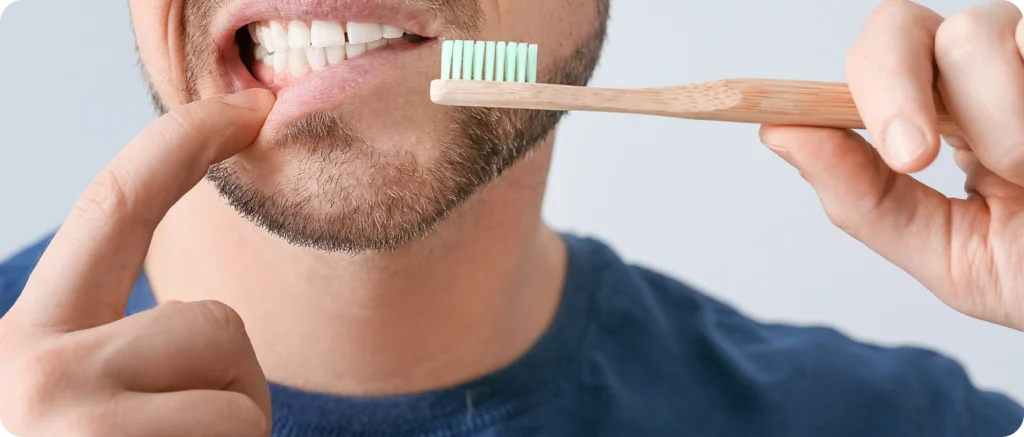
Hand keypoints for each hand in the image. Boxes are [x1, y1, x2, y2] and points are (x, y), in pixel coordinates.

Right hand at [0, 89, 274, 435]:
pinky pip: (242, 430)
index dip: (184, 144)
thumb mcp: (68, 416)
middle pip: (211, 318)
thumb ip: (114, 357)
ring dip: (233, 432)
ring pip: (239, 385)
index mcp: (24, 346)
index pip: (112, 210)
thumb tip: (199, 332)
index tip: (247, 109)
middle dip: (231, 380)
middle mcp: (35, 367)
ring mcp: (74, 413)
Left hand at [760, 0, 1023, 330]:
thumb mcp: (952, 255)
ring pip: (976, 32)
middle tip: (917, 159)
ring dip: (996, 119)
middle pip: (899, 27)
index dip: (851, 88)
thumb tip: (778, 132)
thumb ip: (866, 200)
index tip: (860, 142)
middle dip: (893, 91)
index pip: (871, 65)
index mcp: (940, 116)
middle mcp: (985, 72)